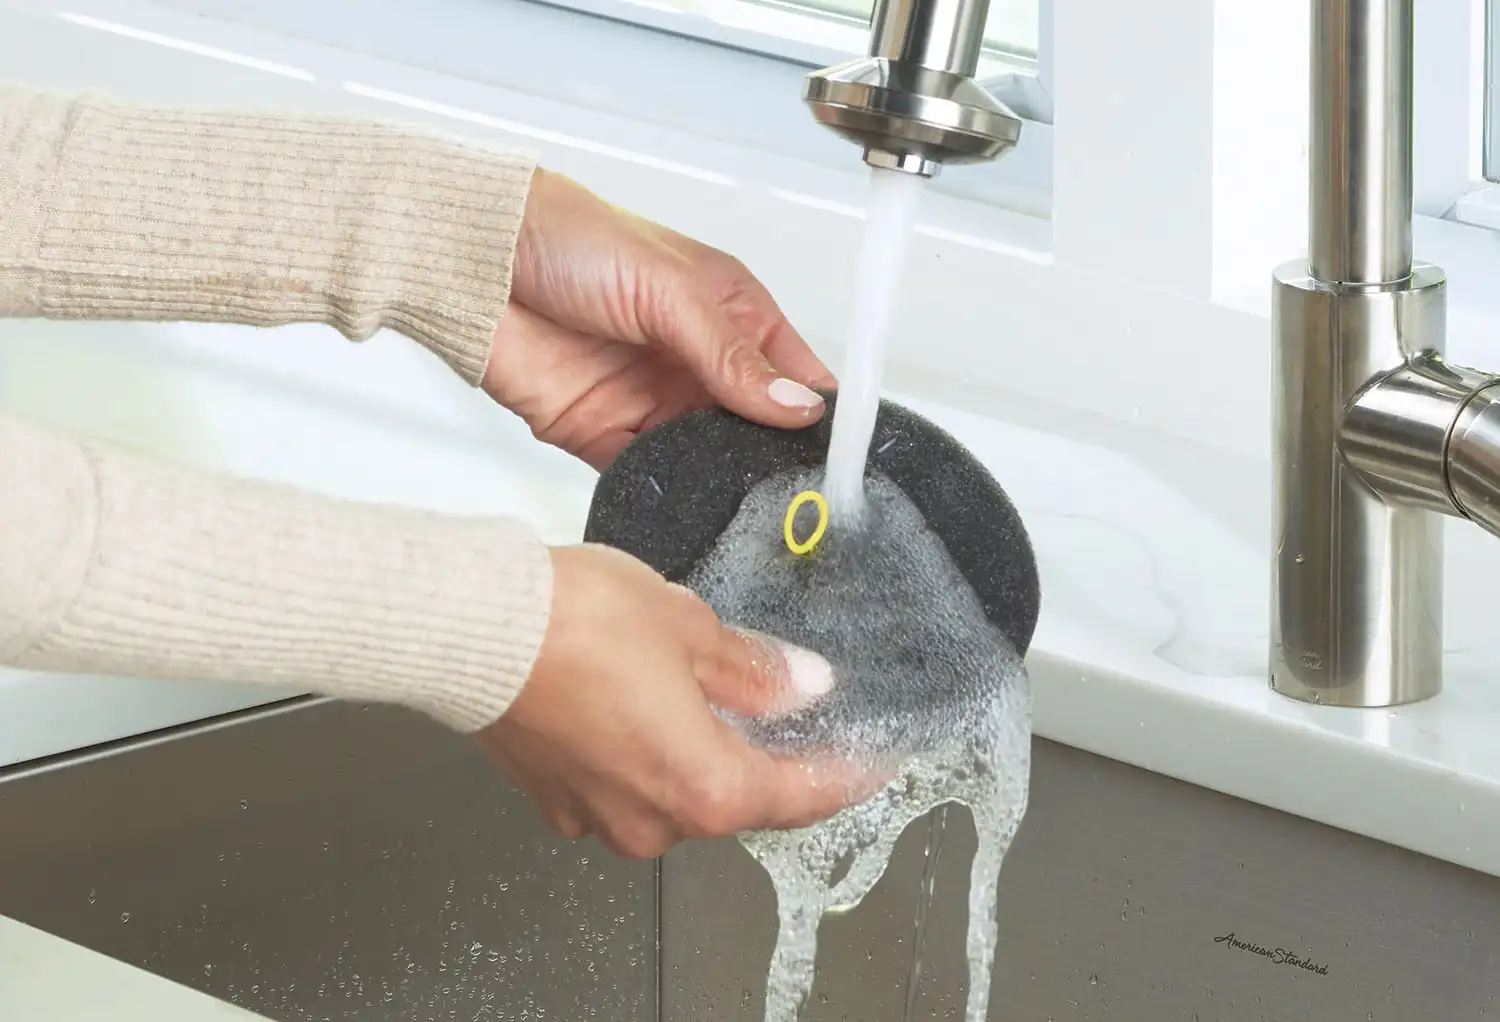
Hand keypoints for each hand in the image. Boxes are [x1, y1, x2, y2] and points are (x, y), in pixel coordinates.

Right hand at [477, 543, 873, 858]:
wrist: (471, 626)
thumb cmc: (572, 623)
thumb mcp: (691, 628)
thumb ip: (753, 669)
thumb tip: (801, 685)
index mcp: (705, 787)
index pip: (802, 796)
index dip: (845, 774)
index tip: (872, 760)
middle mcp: (653, 821)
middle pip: (736, 799)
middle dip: (765, 754)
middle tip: (789, 706)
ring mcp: (598, 816)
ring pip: (674, 791)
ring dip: (697, 748)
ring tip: (703, 685)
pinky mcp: (554, 799)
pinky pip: (621, 783)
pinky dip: (642, 750)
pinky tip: (642, 698)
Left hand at [483, 169, 834, 468]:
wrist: (475, 258)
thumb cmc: (572, 238)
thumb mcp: (671, 289)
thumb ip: (732, 356)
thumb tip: (799, 407)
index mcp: (730, 313)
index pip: (795, 373)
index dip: (820, 413)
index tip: (843, 455)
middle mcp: (697, 362)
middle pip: (757, 427)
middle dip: (777, 459)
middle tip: (803, 496)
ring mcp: (653, 402)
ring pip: (709, 458)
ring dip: (726, 479)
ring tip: (752, 504)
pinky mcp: (605, 436)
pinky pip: (651, 475)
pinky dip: (671, 491)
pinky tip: (690, 500)